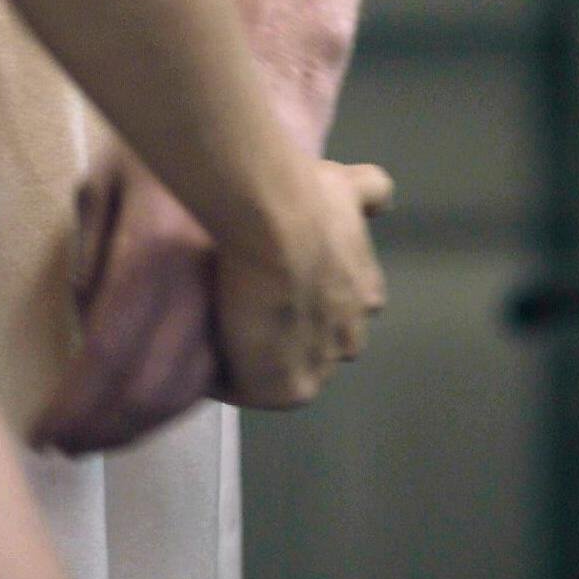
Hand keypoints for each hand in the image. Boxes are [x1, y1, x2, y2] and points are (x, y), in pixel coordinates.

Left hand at [31, 153, 220, 454]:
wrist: (245, 137)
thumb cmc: (160, 153)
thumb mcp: (102, 183)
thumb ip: (88, 253)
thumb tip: (87, 327)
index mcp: (156, 249)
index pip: (106, 350)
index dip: (74, 404)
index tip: (42, 433)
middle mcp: (202, 284)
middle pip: (148, 384)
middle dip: (102, 426)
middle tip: (64, 446)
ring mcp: (237, 301)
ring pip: (187, 390)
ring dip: (136, 425)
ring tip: (94, 440)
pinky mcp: (255, 312)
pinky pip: (214, 376)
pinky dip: (173, 404)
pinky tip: (141, 413)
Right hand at [213, 161, 391, 409]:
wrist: (274, 223)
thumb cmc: (307, 203)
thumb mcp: (348, 187)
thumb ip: (370, 193)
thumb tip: (379, 200)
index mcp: (366, 294)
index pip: (341, 313)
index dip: (308, 303)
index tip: (278, 289)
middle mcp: (351, 336)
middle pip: (318, 348)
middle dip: (290, 336)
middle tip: (248, 310)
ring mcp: (321, 368)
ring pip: (286, 371)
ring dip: (258, 358)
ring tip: (217, 335)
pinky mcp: (287, 391)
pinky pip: (248, 390)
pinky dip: (223, 377)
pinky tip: (200, 355)